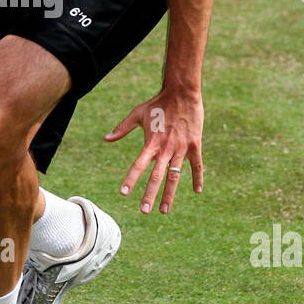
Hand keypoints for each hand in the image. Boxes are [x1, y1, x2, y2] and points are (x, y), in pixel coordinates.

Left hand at [104, 89, 204, 213]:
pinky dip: (198, 178)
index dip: (131, 179)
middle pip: (157, 176)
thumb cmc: (158, 104)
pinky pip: (197, 165)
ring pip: (175, 176)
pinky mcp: (194, 145)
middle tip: (144, 211)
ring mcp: (181, 148)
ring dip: (170, 195)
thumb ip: (122, 128)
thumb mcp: (137, 114)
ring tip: (164, 210)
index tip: (123, 193)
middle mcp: (166, 148)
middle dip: (150, 194)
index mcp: (152, 142)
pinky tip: (197, 191)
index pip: (139, 164)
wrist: (182, 93)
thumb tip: (105, 138)